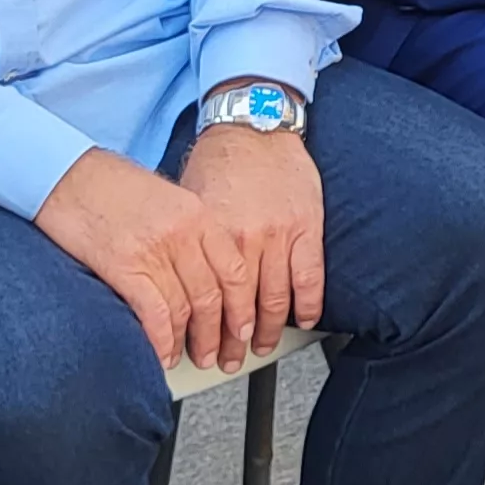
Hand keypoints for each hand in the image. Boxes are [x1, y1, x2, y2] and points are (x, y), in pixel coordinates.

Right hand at [33, 148, 244, 367]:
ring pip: (186, 309)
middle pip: (213, 295)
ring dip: (189, 342)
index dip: (241, 307)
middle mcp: (182, 233)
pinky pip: (155, 314)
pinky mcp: (124, 266)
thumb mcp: (165, 199)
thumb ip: (189, 233)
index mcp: (198, 214)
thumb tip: (201, 275)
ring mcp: (154, 250)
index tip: (242, 328)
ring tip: (188, 358)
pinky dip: (162, 341)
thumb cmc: (110, 185)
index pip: (234, 270)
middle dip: (218, 334)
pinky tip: (162, 354)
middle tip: (218, 354)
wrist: (65, 173)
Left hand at [179, 114, 325, 371]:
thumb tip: (174, 287)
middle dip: (233, 341)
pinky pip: (311, 277)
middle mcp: (245, 239)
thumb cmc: (219, 161)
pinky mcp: (308, 226)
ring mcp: (280, 234)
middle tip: (228, 360)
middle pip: (241, 308)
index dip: (204, 331)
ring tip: (261, 348)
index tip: (200, 348)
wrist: (255, 125)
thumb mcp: (190, 205)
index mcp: (212, 236)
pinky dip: (309, 304)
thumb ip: (190, 247)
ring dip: (270, 332)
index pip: (209, 299)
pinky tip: (303, 321)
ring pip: (277, 300)